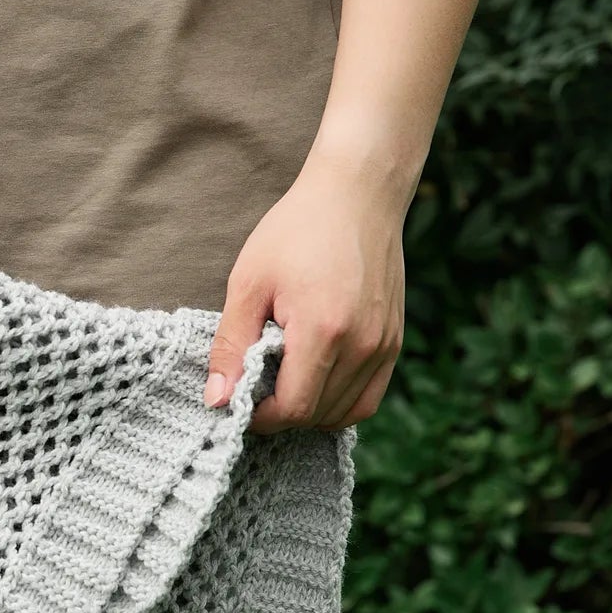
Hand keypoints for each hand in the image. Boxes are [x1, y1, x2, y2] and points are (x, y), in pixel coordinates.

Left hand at [204, 144, 406, 433]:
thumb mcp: (248, 283)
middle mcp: (363, 345)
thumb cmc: (297, 231)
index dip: (259, 417)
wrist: (357, 195)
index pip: (293, 408)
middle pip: (316, 416)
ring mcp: (384, 346)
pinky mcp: (394, 342)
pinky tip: (311, 382)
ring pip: (344, 414)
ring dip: (308, 412)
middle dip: (279, 415)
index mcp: (324, 330)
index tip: (237, 402)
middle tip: (253, 389)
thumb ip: (230, 346)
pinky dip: (337, 403)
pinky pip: (368, 398)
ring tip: (280, 384)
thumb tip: (217, 400)